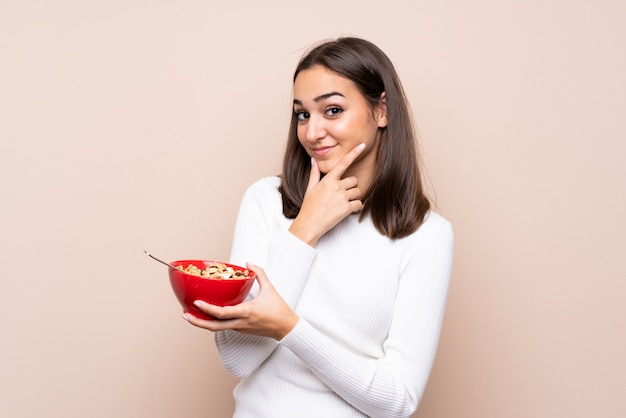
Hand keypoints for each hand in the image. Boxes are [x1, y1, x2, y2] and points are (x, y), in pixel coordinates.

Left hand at [182, 263, 298, 340]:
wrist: (286, 328)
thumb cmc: (279, 310)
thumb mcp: (270, 289)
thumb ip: (259, 274)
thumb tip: (248, 263)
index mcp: (246, 312)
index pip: (222, 313)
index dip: (207, 309)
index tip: (196, 302)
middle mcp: (240, 322)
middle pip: (213, 326)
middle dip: (197, 322)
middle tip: (184, 315)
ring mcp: (240, 328)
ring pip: (217, 328)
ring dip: (203, 323)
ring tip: (191, 315)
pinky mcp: (241, 330)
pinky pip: (223, 327)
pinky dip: (213, 322)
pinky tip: (207, 315)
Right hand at [289, 143, 365, 245]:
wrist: (309, 224)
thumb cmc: (309, 207)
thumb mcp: (310, 188)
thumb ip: (314, 173)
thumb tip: (313, 160)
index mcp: (328, 180)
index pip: (343, 163)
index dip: (354, 153)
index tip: (361, 145)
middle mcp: (336, 186)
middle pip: (354, 180)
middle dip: (350, 187)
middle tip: (341, 195)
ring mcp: (342, 197)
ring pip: (358, 191)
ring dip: (353, 197)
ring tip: (341, 204)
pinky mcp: (346, 208)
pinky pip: (359, 203)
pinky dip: (355, 207)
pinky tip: (345, 210)